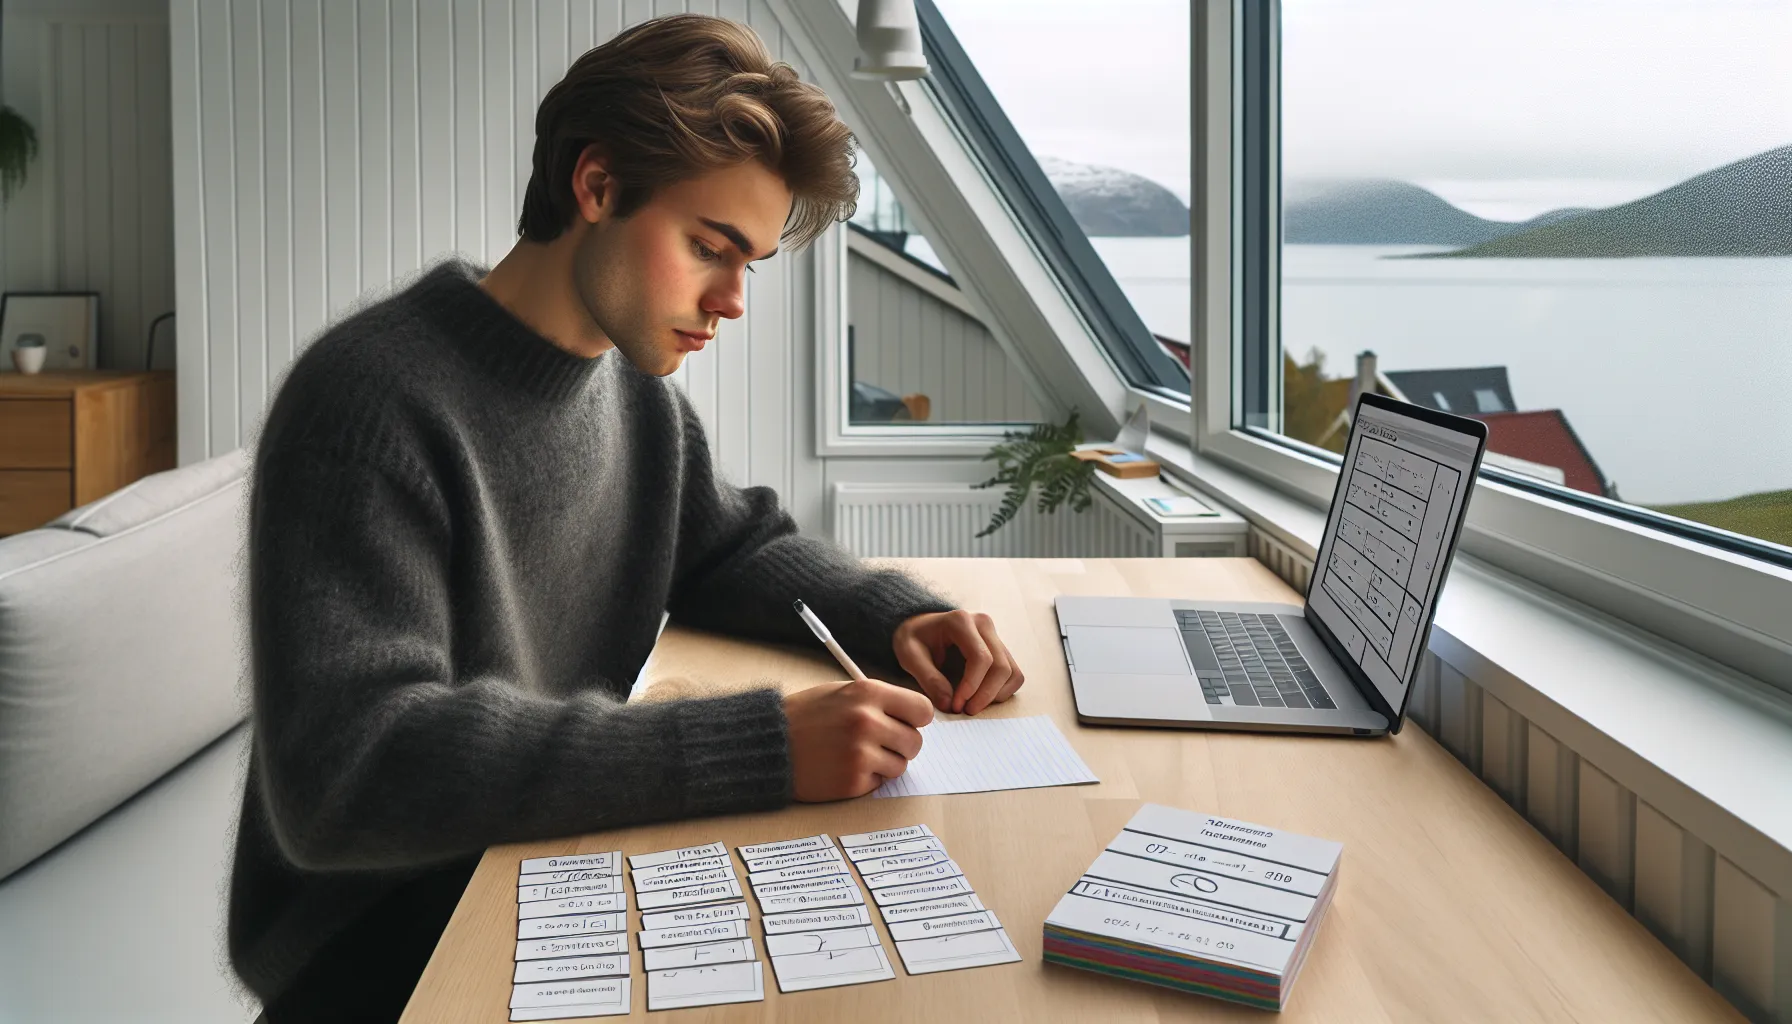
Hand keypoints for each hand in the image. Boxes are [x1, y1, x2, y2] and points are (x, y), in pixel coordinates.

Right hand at [783, 677, 933, 801]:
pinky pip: (879, 782)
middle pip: (915, 741)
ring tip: (856, 754)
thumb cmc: (805, 717)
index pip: (922, 710)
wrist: (768, 745)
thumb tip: (914, 716)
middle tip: (878, 743)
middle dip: (900, 745)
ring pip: (900, 765)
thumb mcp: (842, 693)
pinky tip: (843, 767)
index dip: (915, 719)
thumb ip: (879, 701)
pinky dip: (866, 778)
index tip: (906, 723)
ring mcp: (861, 753)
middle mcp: (868, 721)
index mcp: (868, 693)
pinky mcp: (853, 781)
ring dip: (884, 764)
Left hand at [892, 610, 1025, 715]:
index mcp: (961, 621)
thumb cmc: (914, 639)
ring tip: (971, 705)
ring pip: (1011, 672)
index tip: (956, 705)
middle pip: (1000, 666)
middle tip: (964, 710)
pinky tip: (981, 698)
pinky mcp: (1000, 648)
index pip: (980, 657)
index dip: (972, 686)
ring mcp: (995, 635)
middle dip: (985, 695)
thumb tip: (949, 703)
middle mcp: (983, 624)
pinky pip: (1014, 674)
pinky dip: (1002, 691)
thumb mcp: (909, 655)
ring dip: (995, 695)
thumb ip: (928, 678)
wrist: (920, 627)